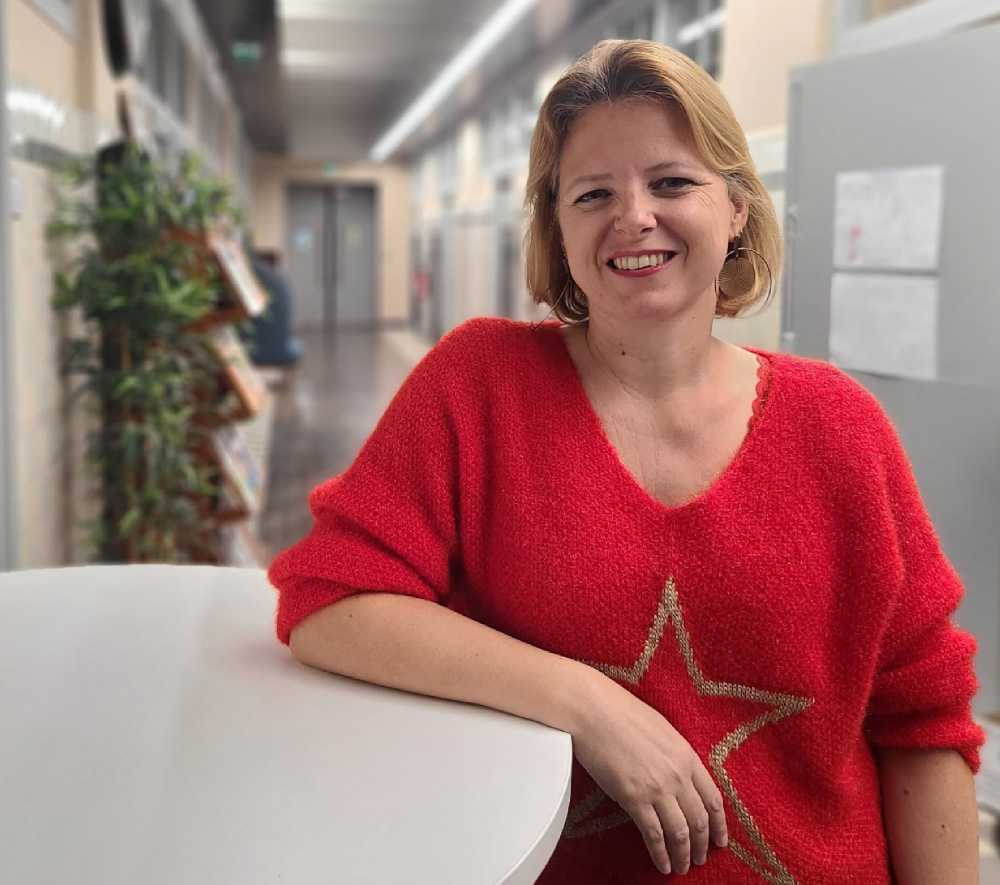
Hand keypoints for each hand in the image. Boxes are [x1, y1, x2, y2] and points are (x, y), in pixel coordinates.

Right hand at [570, 671, 727, 875]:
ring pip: (680, 833)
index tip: (720, 840)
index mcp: (687, 756)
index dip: (719, 825)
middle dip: (702, 845)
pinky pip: (654, 835)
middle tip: (701, 859)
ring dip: (683, 855)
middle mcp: (678, 775)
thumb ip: (675, 755)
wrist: (595, 710)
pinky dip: (660, 854)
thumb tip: (678, 774)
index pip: (713, 799)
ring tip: (682, 867)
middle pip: (699, 820)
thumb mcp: (662, 730)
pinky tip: (662, 864)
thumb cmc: (622, 712)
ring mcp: (657, 788)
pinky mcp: (634, 798)